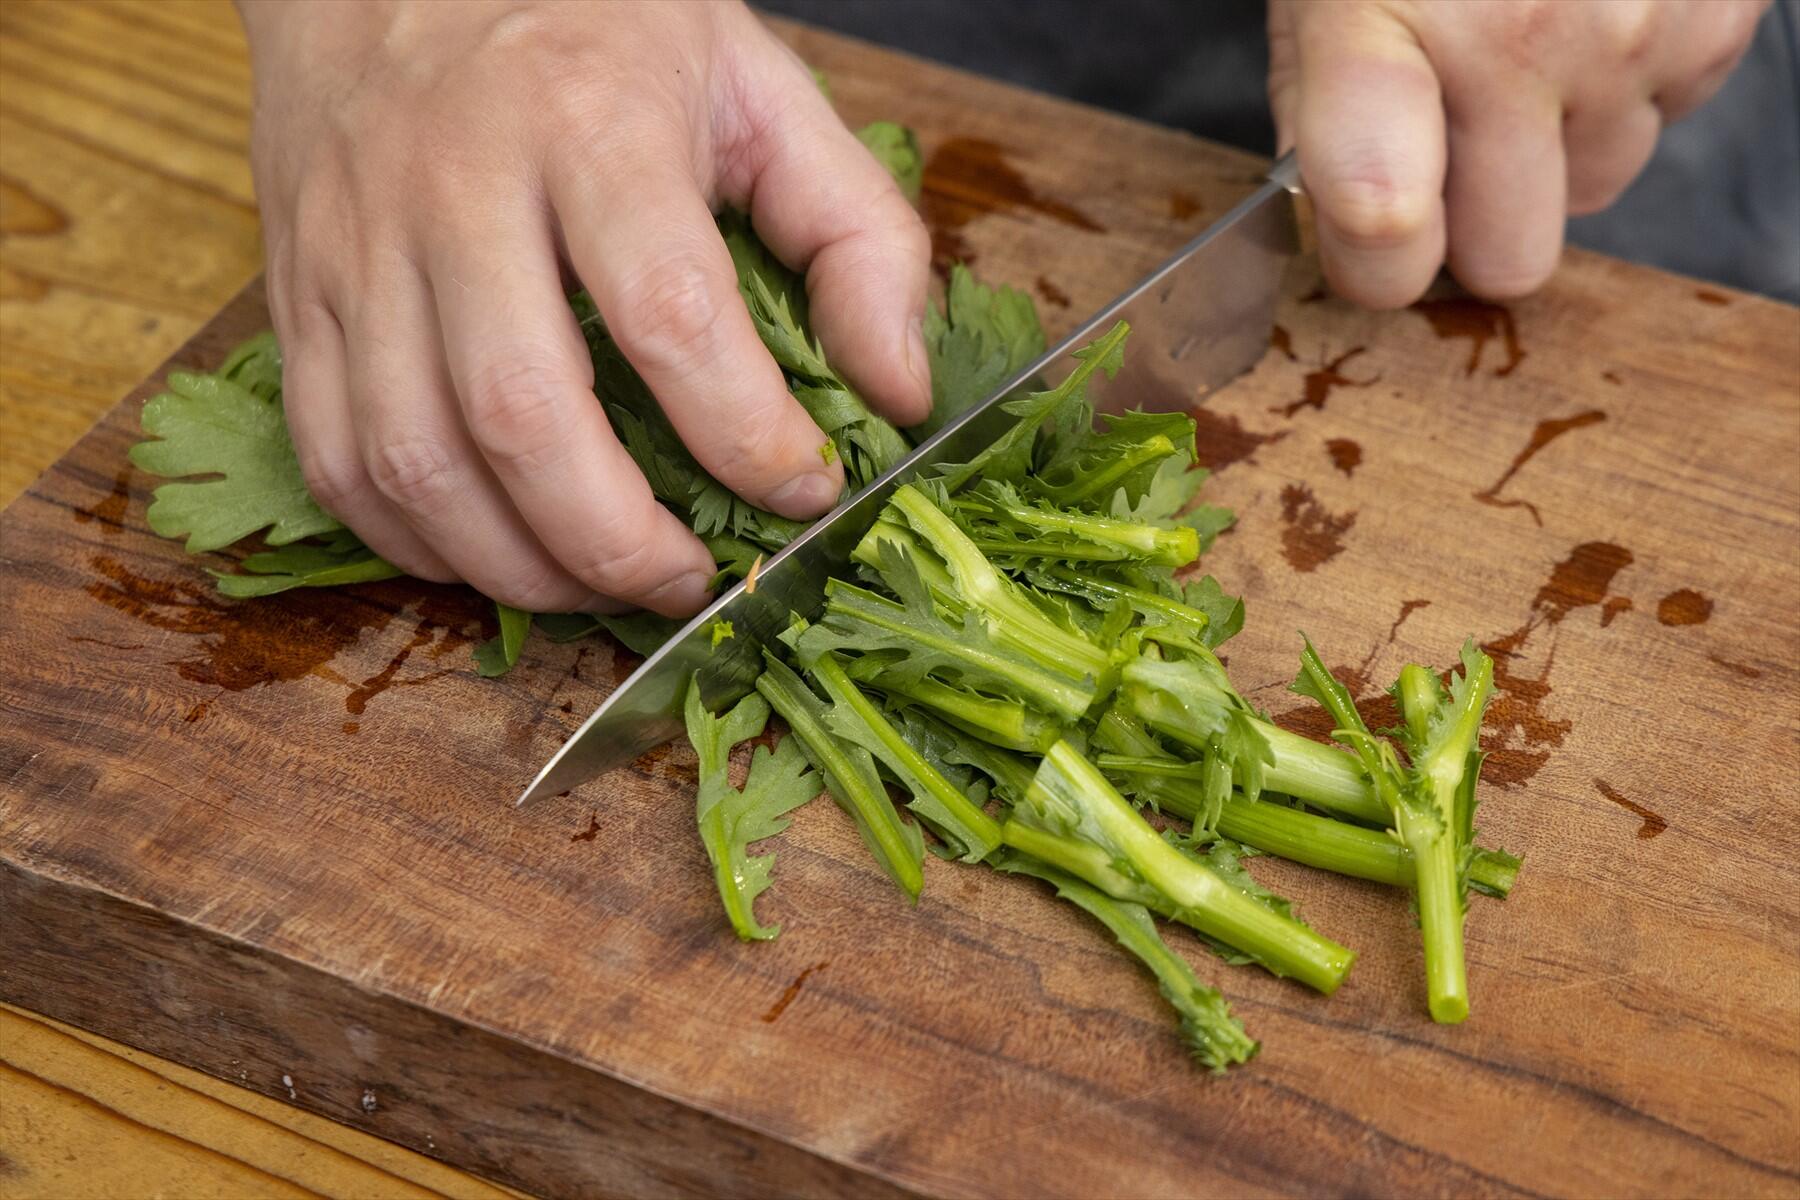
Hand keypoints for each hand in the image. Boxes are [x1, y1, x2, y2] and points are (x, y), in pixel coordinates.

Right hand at [239, 0, 930, 615]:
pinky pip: (338, 459)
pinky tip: (500, 554)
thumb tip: (898, 390)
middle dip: (619, 538)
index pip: (669, 315)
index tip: (808, 486)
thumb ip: (856, 230)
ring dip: (520, 567)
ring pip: (414, 458)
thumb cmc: (592, 27)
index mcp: (589, 120)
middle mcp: (454, 185)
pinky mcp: (296, 293)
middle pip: (522, 412)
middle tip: (695, 579)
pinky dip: (418, 544)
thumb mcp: (758, 87)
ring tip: (606, 585)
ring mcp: (357, 246)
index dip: (749, 436)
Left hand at [1267, 0, 1768, 306]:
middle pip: (1508, 259)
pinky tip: (1590, 8)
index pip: (1382, 225)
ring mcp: (1629, 31)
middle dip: (1475, 225)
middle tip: (1451, 147)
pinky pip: (1666, 121)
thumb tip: (1337, 220)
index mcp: (1384, 25)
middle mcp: (1516, 39)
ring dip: (1553, 148)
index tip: (1367, 249)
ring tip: (1526, 42)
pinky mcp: (1714, 17)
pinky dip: (1626, 85)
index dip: (1371, 270)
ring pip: (1592, 194)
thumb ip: (1317, 105)